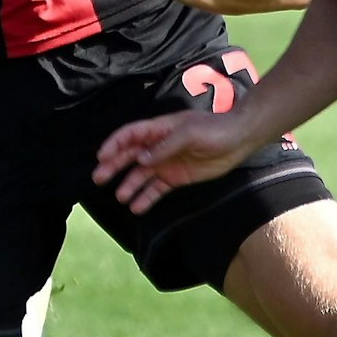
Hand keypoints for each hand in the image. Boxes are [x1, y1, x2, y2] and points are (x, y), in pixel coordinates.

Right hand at [93, 112, 253, 213]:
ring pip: (141, 175)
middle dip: (114, 166)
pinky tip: (136, 207)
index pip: (130, 135)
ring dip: (129, 185)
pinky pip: (156, 189)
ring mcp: (166, 163)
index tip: (101, 157)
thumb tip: (142, 159)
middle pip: (130, 156)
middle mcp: (158, 146)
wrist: (238, 141)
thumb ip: (165, 145)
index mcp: (159, 129)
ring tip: (120, 197)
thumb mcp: (190, 132)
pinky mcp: (176, 178)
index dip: (114, 144)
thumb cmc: (214, 130)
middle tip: (98, 178)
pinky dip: (146, 198)